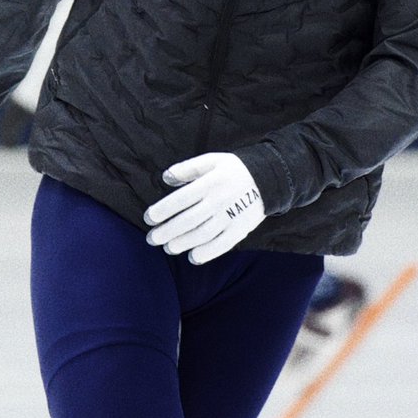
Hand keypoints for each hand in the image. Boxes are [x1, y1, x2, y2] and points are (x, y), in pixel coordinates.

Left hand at [143, 153, 264, 263]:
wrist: (269, 178)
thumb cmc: (235, 169)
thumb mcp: (212, 160)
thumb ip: (188, 168)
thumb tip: (165, 178)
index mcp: (209, 183)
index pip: (180, 199)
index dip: (162, 210)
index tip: (149, 218)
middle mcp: (218, 201)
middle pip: (188, 220)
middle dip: (167, 231)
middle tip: (152, 239)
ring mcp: (230, 216)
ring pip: (202, 234)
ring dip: (183, 243)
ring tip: (168, 248)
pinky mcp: (241, 229)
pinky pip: (222, 245)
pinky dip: (207, 253)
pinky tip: (193, 257)